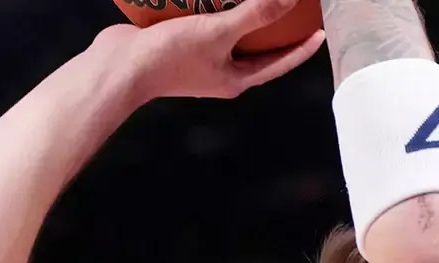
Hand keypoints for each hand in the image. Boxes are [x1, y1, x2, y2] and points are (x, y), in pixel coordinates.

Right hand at [89, 0, 324, 101]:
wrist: (119, 67)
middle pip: (256, 47)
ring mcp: (198, 60)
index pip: (279, 63)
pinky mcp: (177, 44)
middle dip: (271, 25)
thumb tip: (290, 0)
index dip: (301, 47)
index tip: (320, 30)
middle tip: (289, 4)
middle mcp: (219, 72)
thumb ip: (256, 15)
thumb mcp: (219, 32)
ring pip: (228, 33)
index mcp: (235, 79)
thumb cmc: (171, 57)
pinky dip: (209, 8)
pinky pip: (202, 24)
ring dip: (238, 12)